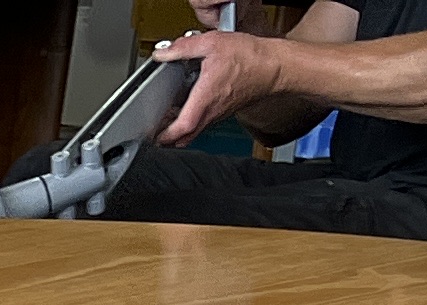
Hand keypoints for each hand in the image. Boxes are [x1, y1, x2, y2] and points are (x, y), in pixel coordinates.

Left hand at [147, 27, 279, 139]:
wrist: (275, 66)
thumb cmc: (250, 58)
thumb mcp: (212, 44)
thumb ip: (184, 48)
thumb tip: (163, 53)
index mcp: (205, 100)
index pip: (180, 129)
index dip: (163, 135)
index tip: (150, 134)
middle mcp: (212, 112)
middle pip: (184, 137)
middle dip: (167, 137)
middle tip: (154, 128)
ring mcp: (219, 114)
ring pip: (194, 131)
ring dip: (179, 129)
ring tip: (167, 117)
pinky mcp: (225, 111)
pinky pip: (205, 122)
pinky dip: (192, 119)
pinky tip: (189, 104)